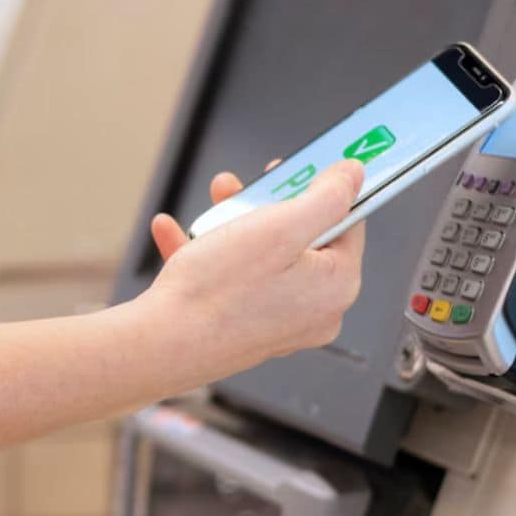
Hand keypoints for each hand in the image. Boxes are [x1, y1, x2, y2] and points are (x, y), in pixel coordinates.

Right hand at [143, 158, 366, 373]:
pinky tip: (174, 234)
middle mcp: (316, 311)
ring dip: (230, 228)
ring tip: (205, 211)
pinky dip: (208, 257)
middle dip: (264, 207)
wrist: (161, 346)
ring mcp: (280, 325)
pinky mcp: (245, 331)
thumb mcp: (280, 226)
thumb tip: (354, 175)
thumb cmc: (217, 291)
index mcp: (337, 286)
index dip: (319, 189)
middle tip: (238, 188)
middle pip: (300, 240)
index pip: (347, 222)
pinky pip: (234, 283)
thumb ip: (327, 196)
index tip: (294, 170)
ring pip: (262, 259)